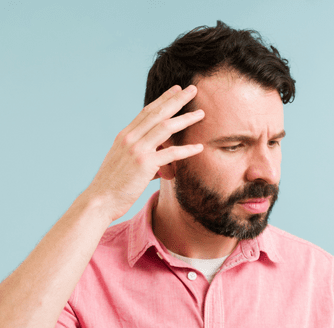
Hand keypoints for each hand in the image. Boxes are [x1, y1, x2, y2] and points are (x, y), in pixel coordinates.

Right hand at [84, 85, 204, 221]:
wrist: (100, 200)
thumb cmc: (114, 186)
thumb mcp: (127, 166)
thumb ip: (146, 161)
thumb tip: (161, 168)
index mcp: (125, 136)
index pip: (147, 112)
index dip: (163, 99)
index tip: (176, 90)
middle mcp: (130, 138)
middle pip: (158, 113)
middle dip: (177, 100)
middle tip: (192, 89)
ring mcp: (137, 150)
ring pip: (166, 128)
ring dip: (186, 119)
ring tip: (202, 114)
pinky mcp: (144, 164)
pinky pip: (171, 154)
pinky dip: (187, 150)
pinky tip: (199, 147)